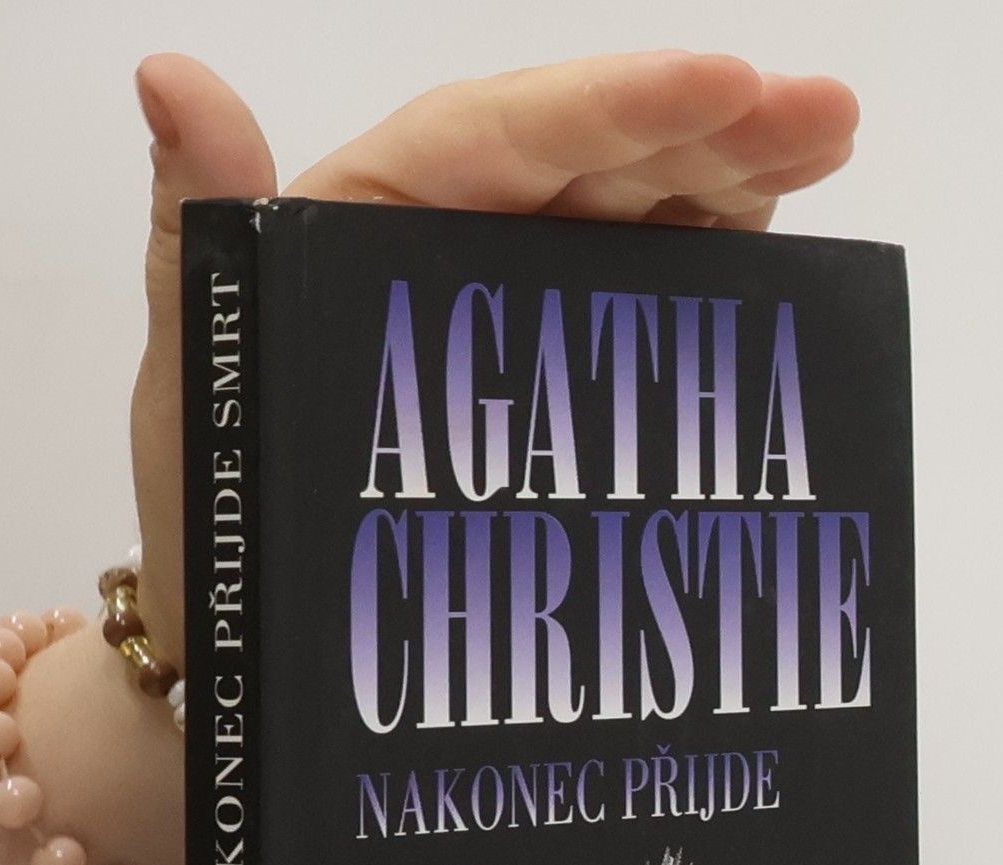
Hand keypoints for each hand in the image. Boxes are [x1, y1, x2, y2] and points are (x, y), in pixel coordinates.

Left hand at [127, 50, 858, 655]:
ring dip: (728, 174)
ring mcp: (499, 303)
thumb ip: (198, 228)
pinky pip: (629, 296)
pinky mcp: (538, 372)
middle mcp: (441, 240)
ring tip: (826, 152)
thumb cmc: (213, 522)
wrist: (254, 652)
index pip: (501, 132)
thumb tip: (172, 74)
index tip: (734, 85)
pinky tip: (770, 242)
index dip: (621, 103)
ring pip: (624, 212)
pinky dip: (703, 262)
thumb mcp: (192, 381)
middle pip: (587, 156)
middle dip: (711, 124)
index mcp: (359, 217)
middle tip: (830, 117)